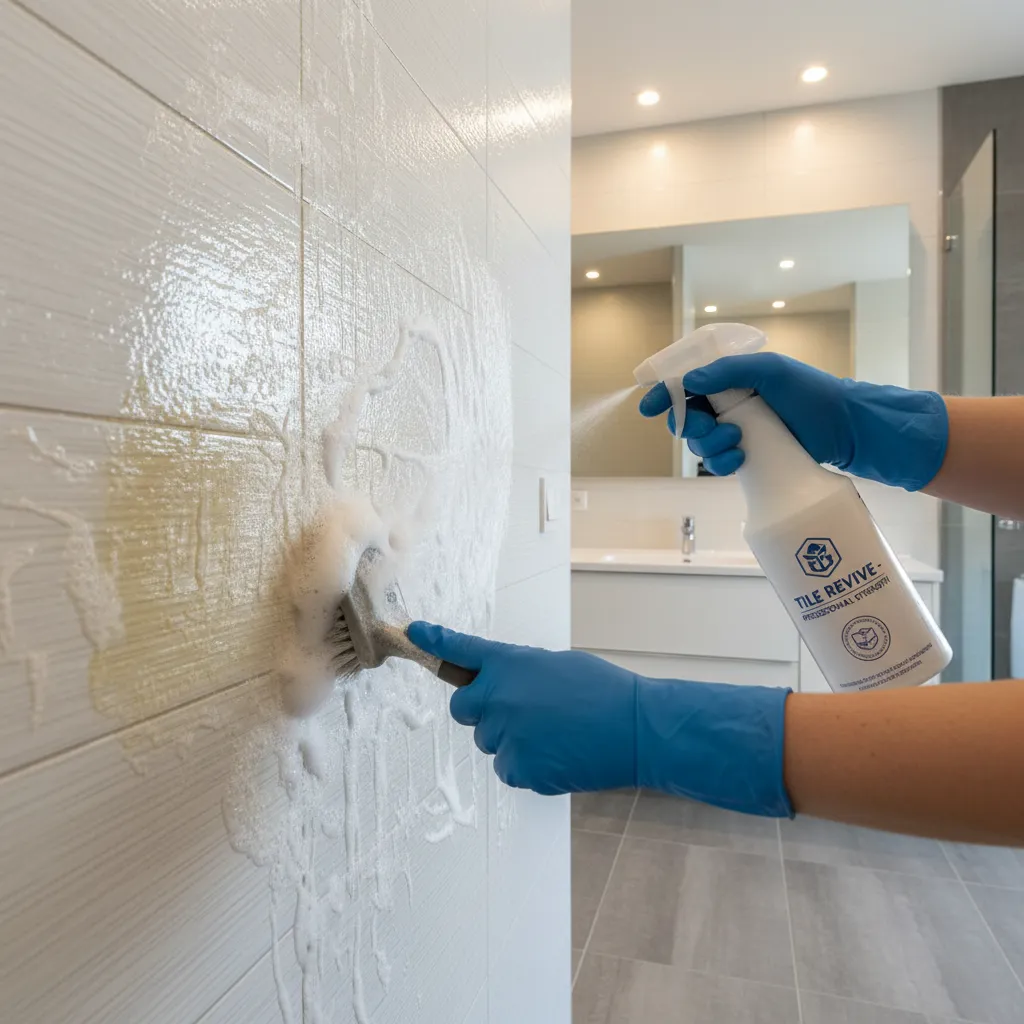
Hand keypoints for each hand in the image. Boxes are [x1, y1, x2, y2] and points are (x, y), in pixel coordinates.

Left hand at [408, 621, 792, 816]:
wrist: (635, 727)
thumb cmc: (603, 689)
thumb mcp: (555, 665)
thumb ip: (519, 673)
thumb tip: (503, 690)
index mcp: (509, 663)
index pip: (460, 649)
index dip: (433, 640)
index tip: (410, 631)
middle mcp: (498, 697)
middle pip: (463, 709)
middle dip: (482, 710)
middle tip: (519, 711)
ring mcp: (506, 736)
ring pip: (490, 742)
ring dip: (512, 739)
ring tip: (556, 734)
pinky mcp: (519, 770)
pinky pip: (509, 769)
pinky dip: (529, 765)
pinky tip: (559, 755)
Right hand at [638, 352, 948, 490]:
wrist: (847, 430)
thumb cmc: (812, 393)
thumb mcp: (771, 371)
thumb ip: (728, 371)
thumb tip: (689, 382)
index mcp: (731, 378)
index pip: (686, 383)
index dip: (664, 394)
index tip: (648, 407)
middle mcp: (730, 403)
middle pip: (687, 417)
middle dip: (690, 426)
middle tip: (710, 428)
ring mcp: (738, 430)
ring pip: (700, 443)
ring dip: (710, 446)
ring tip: (737, 443)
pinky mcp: (748, 455)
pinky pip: (718, 463)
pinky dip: (722, 464)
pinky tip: (740, 460)